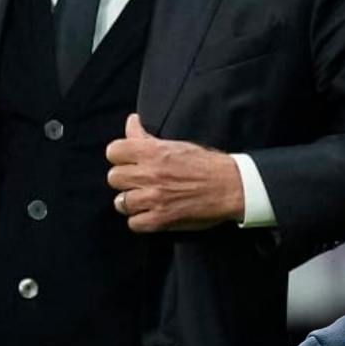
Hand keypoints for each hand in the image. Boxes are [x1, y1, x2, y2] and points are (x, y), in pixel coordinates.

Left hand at [106, 114, 243, 232]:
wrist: (231, 186)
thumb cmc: (206, 163)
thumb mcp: (176, 144)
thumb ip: (147, 136)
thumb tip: (131, 122)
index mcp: (153, 152)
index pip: (113, 151)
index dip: (119, 156)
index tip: (128, 160)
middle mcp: (150, 175)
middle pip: (114, 178)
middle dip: (125, 179)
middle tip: (138, 180)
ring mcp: (154, 198)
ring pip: (120, 202)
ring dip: (131, 201)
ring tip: (144, 198)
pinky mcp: (161, 220)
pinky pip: (134, 223)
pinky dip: (140, 220)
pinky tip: (151, 213)